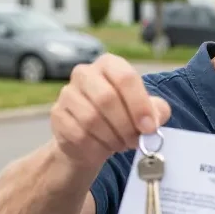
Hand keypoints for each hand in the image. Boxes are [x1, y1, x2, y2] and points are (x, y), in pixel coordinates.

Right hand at [50, 54, 171, 165]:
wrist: (91, 139)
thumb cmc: (122, 118)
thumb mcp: (145, 111)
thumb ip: (156, 111)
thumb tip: (153, 121)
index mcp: (110, 64)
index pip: (125, 77)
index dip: (139, 104)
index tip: (149, 127)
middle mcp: (85, 73)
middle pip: (106, 98)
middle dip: (125, 125)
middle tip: (135, 141)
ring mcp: (68, 93)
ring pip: (91, 118)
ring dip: (112, 137)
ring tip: (121, 144)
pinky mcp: (58, 115)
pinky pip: (78, 134)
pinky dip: (96, 147)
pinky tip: (104, 149)